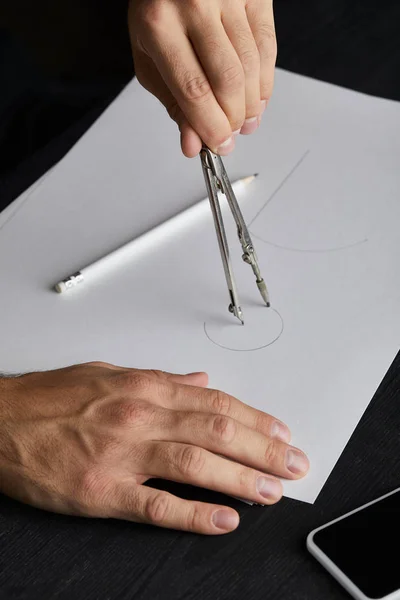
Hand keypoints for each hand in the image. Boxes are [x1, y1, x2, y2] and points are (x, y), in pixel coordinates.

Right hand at [0, 362, 307, 534]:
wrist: (0, 421)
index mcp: (143, 387)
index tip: (280, 432)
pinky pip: (157, 506)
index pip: (214, 403)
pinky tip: (223, 520)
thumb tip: (199, 381)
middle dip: (263, 450)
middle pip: (217, 432)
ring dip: (242, 479)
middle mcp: (139, 416)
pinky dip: (194, 514)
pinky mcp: (101, 491)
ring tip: (273, 491)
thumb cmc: (50, 398)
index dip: (254, 419)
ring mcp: (122, 455)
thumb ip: (160, 379)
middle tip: (294, 465)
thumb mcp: (109, 373)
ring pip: (197, 464)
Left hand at [128, 0, 275, 156]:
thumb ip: (173, 102)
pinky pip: (268, 47)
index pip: (192, 89)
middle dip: (232, 119)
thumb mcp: (150, 55)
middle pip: (227, 81)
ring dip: (251, 106)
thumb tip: (194, 144)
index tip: (217, 146)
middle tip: (230, 135)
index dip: (210, 126)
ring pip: (251, 67)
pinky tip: (256, 97)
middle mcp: (194, 4)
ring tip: (244, 121)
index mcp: (158, 23)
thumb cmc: (158, 9)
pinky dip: (264, 81)